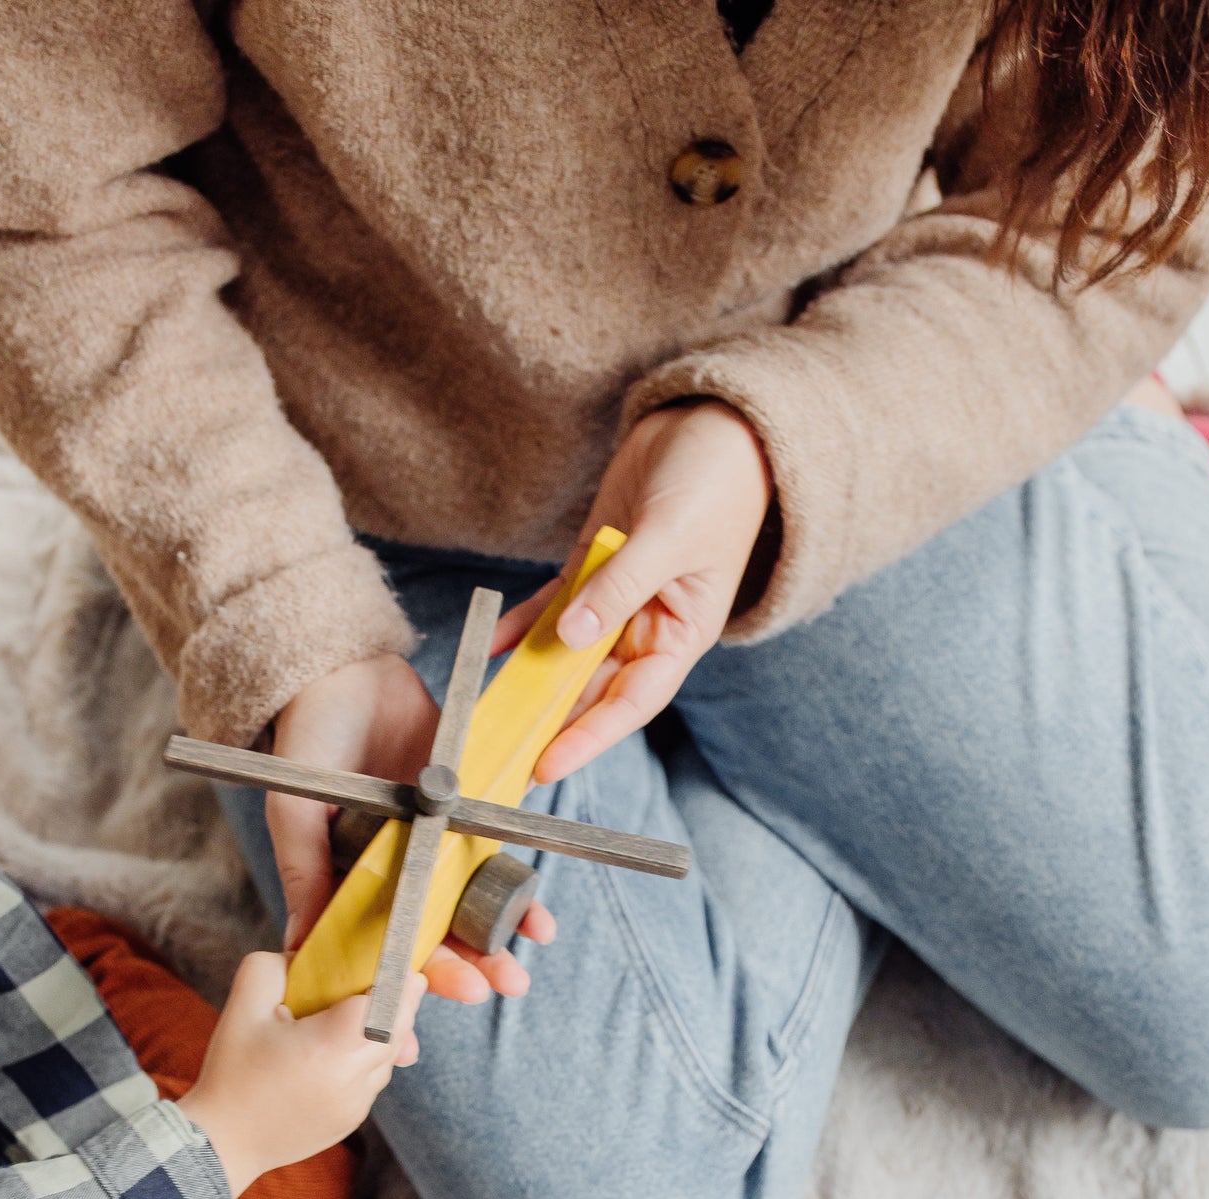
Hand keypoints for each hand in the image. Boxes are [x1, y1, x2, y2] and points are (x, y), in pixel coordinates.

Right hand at [179, 951, 424, 1196]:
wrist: (223, 1142)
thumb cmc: (231, 1073)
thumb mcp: (242, 1007)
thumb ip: (273, 968)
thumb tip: (305, 959)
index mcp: (328, 1048)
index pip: (386, 1006)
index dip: (398, 982)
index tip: (404, 965)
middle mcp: (352, 1080)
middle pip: (398, 1031)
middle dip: (400, 1003)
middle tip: (394, 978)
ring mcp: (356, 1104)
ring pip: (390, 1057)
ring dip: (384, 1032)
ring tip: (359, 1013)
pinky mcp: (352, 1119)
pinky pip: (373, 1079)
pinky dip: (367, 1059)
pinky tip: (338, 1050)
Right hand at [268, 655, 557, 999]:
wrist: (346, 669)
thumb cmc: (306, 741)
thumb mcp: (295, 812)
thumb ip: (306, 874)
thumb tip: (300, 947)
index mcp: (342, 887)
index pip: (368, 954)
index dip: (389, 995)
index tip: (408, 1036)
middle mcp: (390, 880)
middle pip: (426, 942)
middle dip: (457, 974)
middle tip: (484, 992)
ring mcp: (429, 853)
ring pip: (464, 917)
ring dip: (492, 949)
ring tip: (516, 976)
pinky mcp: (463, 821)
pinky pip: (493, 869)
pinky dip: (516, 899)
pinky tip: (536, 923)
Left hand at [494, 400, 773, 783]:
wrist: (713, 423)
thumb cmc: (716, 482)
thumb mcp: (669, 538)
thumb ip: (618, 588)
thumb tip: (570, 637)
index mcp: (682, 634)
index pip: (632, 701)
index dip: (589, 736)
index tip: (549, 764)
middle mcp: (648, 627)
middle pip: (593, 687)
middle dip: (552, 719)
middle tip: (505, 751)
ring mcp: (615, 599)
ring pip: (567, 652)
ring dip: (532, 678)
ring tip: (492, 712)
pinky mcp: (590, 567)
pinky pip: (549, 607)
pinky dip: (522, 625)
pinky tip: (494, 645)